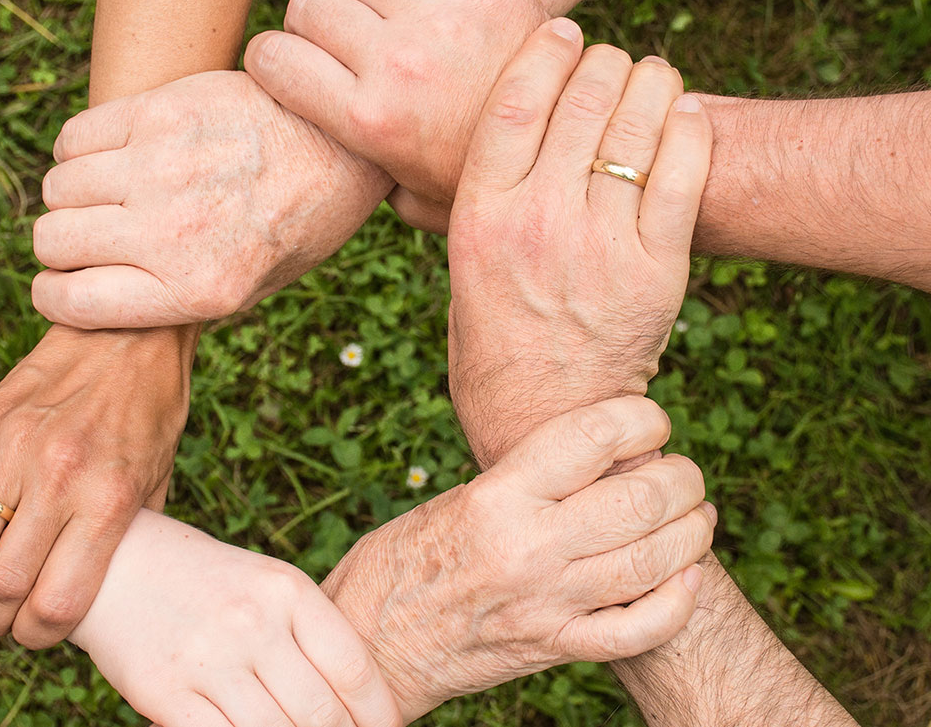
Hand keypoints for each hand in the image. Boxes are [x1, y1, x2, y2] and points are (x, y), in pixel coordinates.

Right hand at [0, 324, 196, 647]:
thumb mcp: (158, 479)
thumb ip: (128, 536)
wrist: (128, 332)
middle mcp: (60, 478)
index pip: (57, 601)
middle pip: (1, 585)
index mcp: (108, 500)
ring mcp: (16, 449)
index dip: (38, 636)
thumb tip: (99, 589)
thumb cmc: (151, 411)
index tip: (35, 635)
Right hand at [31, 70, 392, 328]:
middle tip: (91, 236)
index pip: (71, 302)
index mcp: (197, 290)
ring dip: (72, 195)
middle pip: (53, 241)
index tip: (61, 285)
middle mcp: (173, 233)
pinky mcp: (160, 112)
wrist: (342, 144)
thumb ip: (175, 299)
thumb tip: (96, 299)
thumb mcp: (251, 289)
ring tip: (108, 193)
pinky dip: (78, 150)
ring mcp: (162, 168)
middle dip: (61, 245)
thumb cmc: (297, 223)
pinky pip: (74, 137)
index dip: (54, 296)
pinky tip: (113, 155)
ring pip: (58, 187)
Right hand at [71, 512, 402, 726]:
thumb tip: (358, 701)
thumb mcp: (266, 585)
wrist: (116, 565)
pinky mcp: (165, 692)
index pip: (354, 668)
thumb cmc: (207, 581)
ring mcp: (208, 659)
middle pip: (321, 712)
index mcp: (286, 590)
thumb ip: (309, 634)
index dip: (379, 714)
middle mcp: (252, 622)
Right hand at [245, 0, 545, 233]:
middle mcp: (396, 64)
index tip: (286, 66)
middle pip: (309, 6)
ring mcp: (439, 20)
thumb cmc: (481, 178)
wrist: (570, 145)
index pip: (272, 58)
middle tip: (341, 43)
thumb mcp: (412, 200)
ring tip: (383, 13)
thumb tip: (326, 173)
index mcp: (368, 121)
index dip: (269, 58)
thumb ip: (362, 182)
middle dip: (313, 24)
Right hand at [320, 397, 713, 720]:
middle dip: (682, 478)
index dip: (641, 418)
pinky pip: (638, 629)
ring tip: (696, 516)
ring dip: (692, 533)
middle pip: (640, 499)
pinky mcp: (554, 648)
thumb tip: (597, 458)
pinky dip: (677, 602)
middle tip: (683, 473)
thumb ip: (525, 481)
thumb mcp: (456, 500)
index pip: (593, 437)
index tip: (651, 420)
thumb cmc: (403, 560)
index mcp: (496, 497)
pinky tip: (686, 578)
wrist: (370, 643)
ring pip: (654, 561)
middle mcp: (527, 547)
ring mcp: (546, 603)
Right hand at [445, 21, 712, 467]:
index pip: (514, 102)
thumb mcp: (460, 270)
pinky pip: (683, 174)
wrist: (544, 421)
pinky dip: (689, 130)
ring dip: (650, 84)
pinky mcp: (656, 271)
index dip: (545, 52)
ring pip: (636, 126)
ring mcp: (600, 245)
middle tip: (612, 62)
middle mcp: (538, 222)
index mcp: (480, 217)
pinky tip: (684, 116)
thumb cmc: (494, 344)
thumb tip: (467, 148)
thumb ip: (467, 206)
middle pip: (582, 100)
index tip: (563, 34)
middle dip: (604, 63)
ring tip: (652, 78)